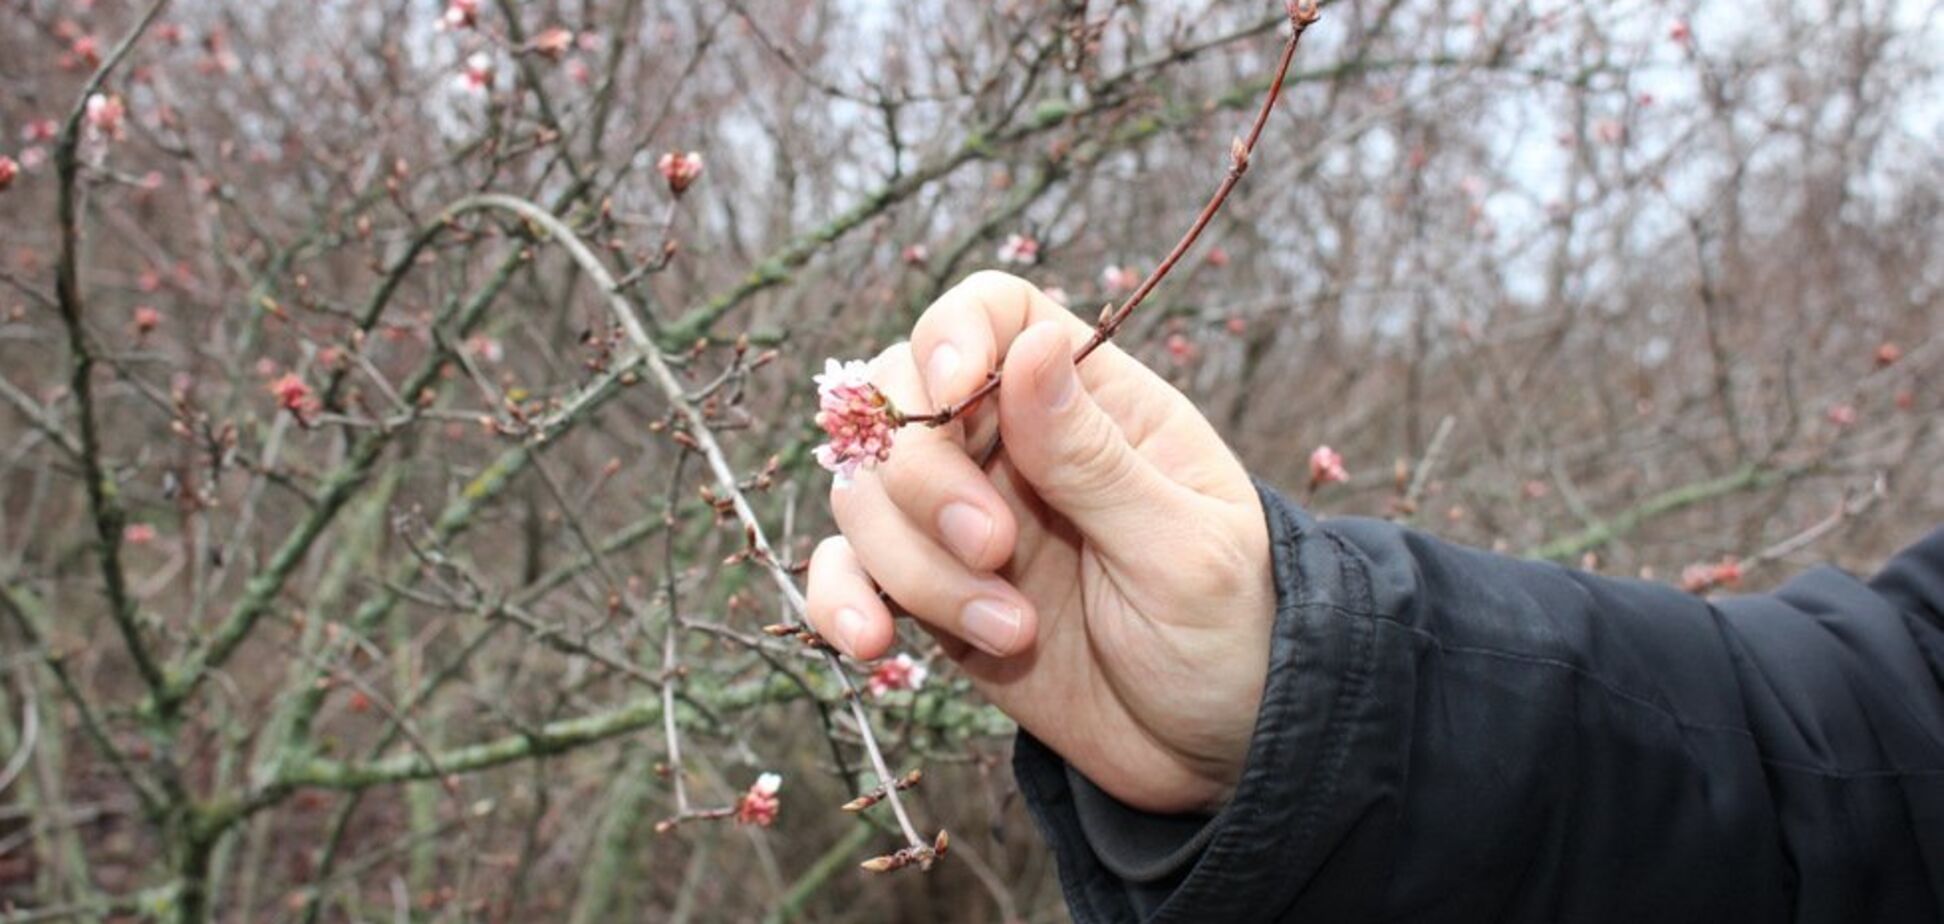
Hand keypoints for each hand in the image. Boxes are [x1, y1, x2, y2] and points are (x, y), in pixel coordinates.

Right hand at [804, 272, 1274, 813]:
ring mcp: (963, 521)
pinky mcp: (932, 593)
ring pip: (867, 491)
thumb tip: (1031, 343)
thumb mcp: (1183, 548)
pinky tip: (873, 643)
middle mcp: (1015, 446)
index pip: (992, 312)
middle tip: (996, 549)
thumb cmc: (1228, 632)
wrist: (1214, 750)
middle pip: (901, 398)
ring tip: (1008, 629)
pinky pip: (849, 570)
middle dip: (925, 477)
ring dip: (912, 564)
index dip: (951, 333)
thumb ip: (1095, 458)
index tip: (951, 396)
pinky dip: (842, 597)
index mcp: (1094, 405)